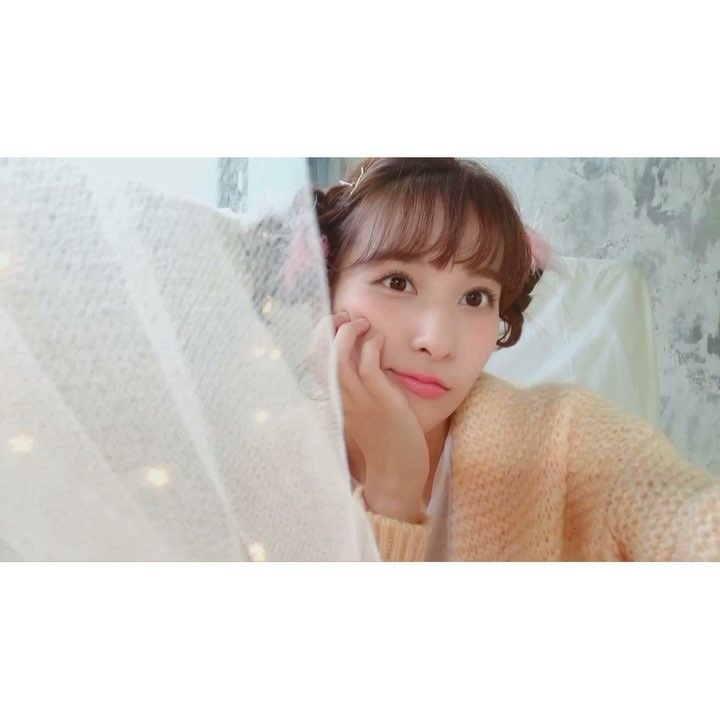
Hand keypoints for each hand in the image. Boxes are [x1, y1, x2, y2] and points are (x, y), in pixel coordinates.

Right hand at [333, 312, 428, 522]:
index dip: (320, 336)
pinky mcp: (381, 402)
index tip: (337, 324)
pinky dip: (371, 346)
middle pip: (318, 355)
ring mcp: (360, 401)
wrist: (396, 475)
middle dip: (328, 327)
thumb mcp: (364, 412)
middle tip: (348, 317)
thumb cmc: (384, 442)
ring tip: (363, 324)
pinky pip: (368, 366)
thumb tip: (363, 361)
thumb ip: (358, 390)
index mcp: (336, 399)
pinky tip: (380, 340)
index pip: (313, 361)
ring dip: (348, 332)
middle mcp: (342, 398)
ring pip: (338, 358)